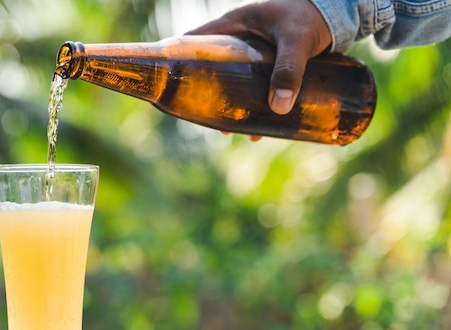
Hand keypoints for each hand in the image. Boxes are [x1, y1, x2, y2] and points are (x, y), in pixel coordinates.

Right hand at [185, 0, 331, 114]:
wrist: (342, 9)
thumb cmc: (313, 14)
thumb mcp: (297, 41)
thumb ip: (289, 70)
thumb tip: (278, 108)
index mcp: (234, 25)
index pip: (195, 41)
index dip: (180, 61)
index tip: (174, 86)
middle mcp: (239, 39)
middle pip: (214, 71)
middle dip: (213, 98)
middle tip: (217, 123)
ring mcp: (255, 53)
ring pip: (236, 83)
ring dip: (236, 108)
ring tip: (240, 132)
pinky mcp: (271, 64)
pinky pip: (256, 87)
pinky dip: (256, 106)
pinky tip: (263, 126)